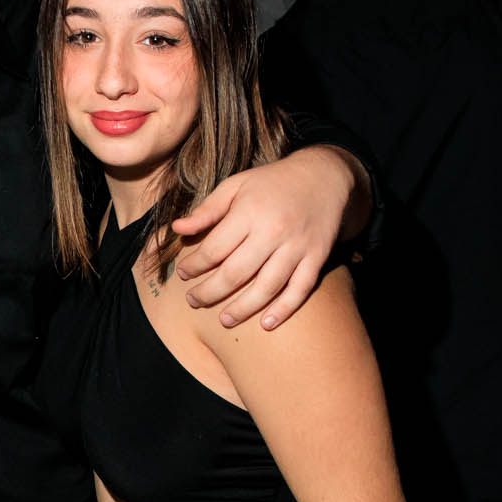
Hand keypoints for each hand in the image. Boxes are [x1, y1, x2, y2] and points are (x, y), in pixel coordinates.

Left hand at [169, 145, 356, 330]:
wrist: (324, 177)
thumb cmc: (272, 183)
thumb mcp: (236, 186)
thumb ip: (207, 210)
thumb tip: (177, 229)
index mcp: (249, 212)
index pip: (214, 249)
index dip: (195, 265)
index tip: (183, 273)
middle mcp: (273, 231)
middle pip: (235, 273)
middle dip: (209, 292)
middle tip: (193, 301)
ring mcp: (297, 247)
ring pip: (266, 287)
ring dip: (242, 308)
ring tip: (224, 320)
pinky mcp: (317, 257)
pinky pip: (300, 289)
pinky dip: (284, 310)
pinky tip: (266, 324)